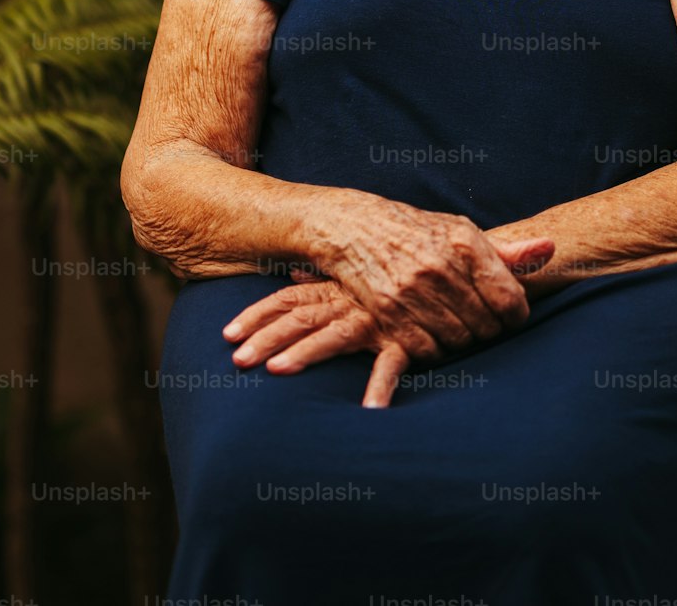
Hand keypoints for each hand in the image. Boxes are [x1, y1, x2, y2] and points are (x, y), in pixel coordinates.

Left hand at [224, 279, 413, 407]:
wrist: (449, 267)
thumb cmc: (397, 273)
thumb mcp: (358, 273)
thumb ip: (327, 276)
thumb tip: (296, 273)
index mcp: (336, 287)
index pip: (288, 298)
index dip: (257, 316)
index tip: (227, 335)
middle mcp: (350, 301)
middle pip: (300, 317)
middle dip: (266, 338)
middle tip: (237, 361)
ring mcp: (376, 319)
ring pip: (334, 335)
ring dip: (305, 353)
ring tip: (276, 372)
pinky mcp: (406, 339)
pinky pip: (391, 364)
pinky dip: (381, 387)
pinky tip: (369, 410)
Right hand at [318, 196, 554, 361]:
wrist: (355, 227)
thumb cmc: (418, 231)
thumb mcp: (462, 231)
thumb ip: (508, 250)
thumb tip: (550, 248)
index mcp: (466, 244)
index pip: (510, 299)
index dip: (516, 316)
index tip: (510, 316)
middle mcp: (441, 267)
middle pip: (486, 326)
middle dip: (489, 331)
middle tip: (482, 325)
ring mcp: (413, 291)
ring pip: (458, 341)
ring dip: (462, 342)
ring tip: (458, 328)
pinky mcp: (388, 312)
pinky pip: (426, 351)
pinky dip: (434, 351)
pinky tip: (433, 336)